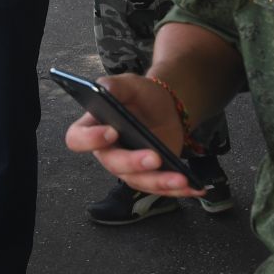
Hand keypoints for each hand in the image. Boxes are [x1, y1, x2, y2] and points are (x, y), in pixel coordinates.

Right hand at [63, 73, 202, 197]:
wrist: (165, 106)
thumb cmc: (140, 95)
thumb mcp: (128, 84)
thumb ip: (114, 85)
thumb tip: (103, 89)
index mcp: (94, 128)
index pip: (78, 139)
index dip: (90, 139)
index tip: (112, 131)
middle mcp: (108, 152)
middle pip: (113, 164)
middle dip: (134, 163)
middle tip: (154, 157)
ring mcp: (129, 168)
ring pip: (139, 181)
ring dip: (160, 182)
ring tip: (181, 178)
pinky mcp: (150, 176)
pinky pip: (160, 188)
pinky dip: (179, 189)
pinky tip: (195, 186)